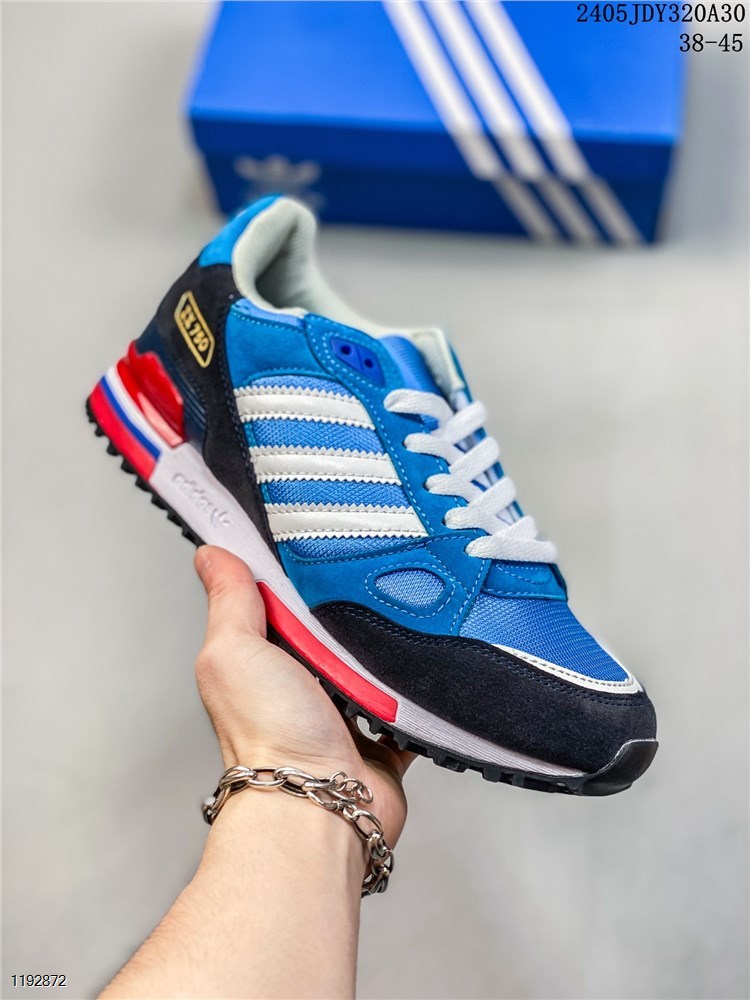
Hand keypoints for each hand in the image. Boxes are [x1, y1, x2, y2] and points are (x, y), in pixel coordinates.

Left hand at [194, 545, 415, 846]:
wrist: (320, 806)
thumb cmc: (270, 738)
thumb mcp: (234, 651)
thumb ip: (229, 601)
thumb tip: (211, 554)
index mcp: (263, 659)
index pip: (281, 599)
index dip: (298, 571)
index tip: (319, 534)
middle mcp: (301, 685)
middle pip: (333, 627)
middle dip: (350, 607)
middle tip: (373, 573)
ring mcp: (344, 712)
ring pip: (375, 661)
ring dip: (387, 647)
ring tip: (404, 614)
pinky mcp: (384, 736)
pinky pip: (410, 704)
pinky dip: (419, 691)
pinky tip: (426, 666)